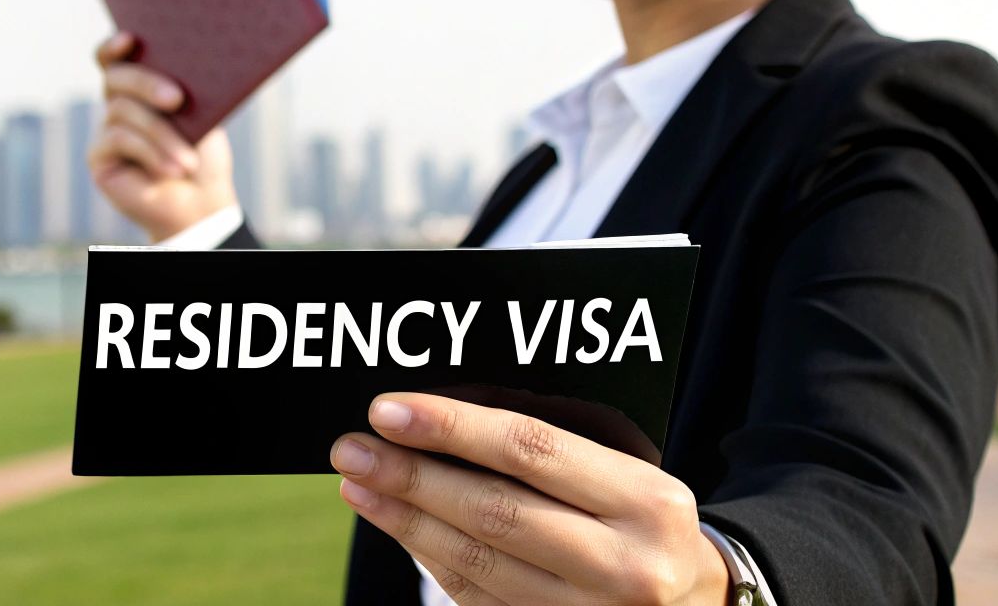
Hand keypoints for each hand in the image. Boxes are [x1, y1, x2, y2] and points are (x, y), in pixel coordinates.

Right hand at [88, 31, 238, 241]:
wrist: (201, 202)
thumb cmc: (204, 154)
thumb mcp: (201, 116)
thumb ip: (184, 89)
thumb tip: (182, 63)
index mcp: (141, 86)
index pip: (115, 56)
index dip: (114, 45)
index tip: (130, 38)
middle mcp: (118, 103)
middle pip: (116, 77)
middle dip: (147, 83)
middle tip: (177, 99)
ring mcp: (105, 128)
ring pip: (123, 111)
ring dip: (162, 135)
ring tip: (189, 160)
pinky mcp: (98, 156)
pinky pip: (119, 139)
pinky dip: (151, 152)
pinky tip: (173, 169)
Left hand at [330, 393, 730, 604]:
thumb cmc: (646, 520)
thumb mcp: (629, 475)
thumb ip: (552, 452)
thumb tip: (440, 421)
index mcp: (646, 500)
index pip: (531, 451)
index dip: (452, 428)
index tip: (389, 410)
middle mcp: (625, 565)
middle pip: (494, 512)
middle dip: (411, 477)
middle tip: (351, 448)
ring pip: (477, 563)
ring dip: (405, 522)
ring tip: (359, 484)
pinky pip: (480, 599)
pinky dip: (433, 560)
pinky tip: (400, 528)